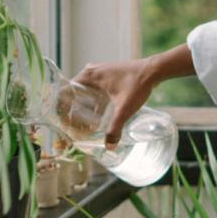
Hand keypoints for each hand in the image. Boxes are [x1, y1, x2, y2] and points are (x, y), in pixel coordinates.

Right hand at [73, 44, 194, 147]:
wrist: (154, 71)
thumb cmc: (137, 84)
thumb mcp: (124, 108)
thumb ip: (115, 127)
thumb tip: (109, 146)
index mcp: (88, 76)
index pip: (66, 91)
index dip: (62, 108)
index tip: (63, 123)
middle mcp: (91, 73)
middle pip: (74, 95)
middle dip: (73, 114)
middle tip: (73, 130)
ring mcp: (99, 75)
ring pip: (85, 96)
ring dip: (84, 111)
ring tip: (83, 129)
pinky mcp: (108, 79)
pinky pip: (95, 94)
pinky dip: (94, 107)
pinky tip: (96, 122)